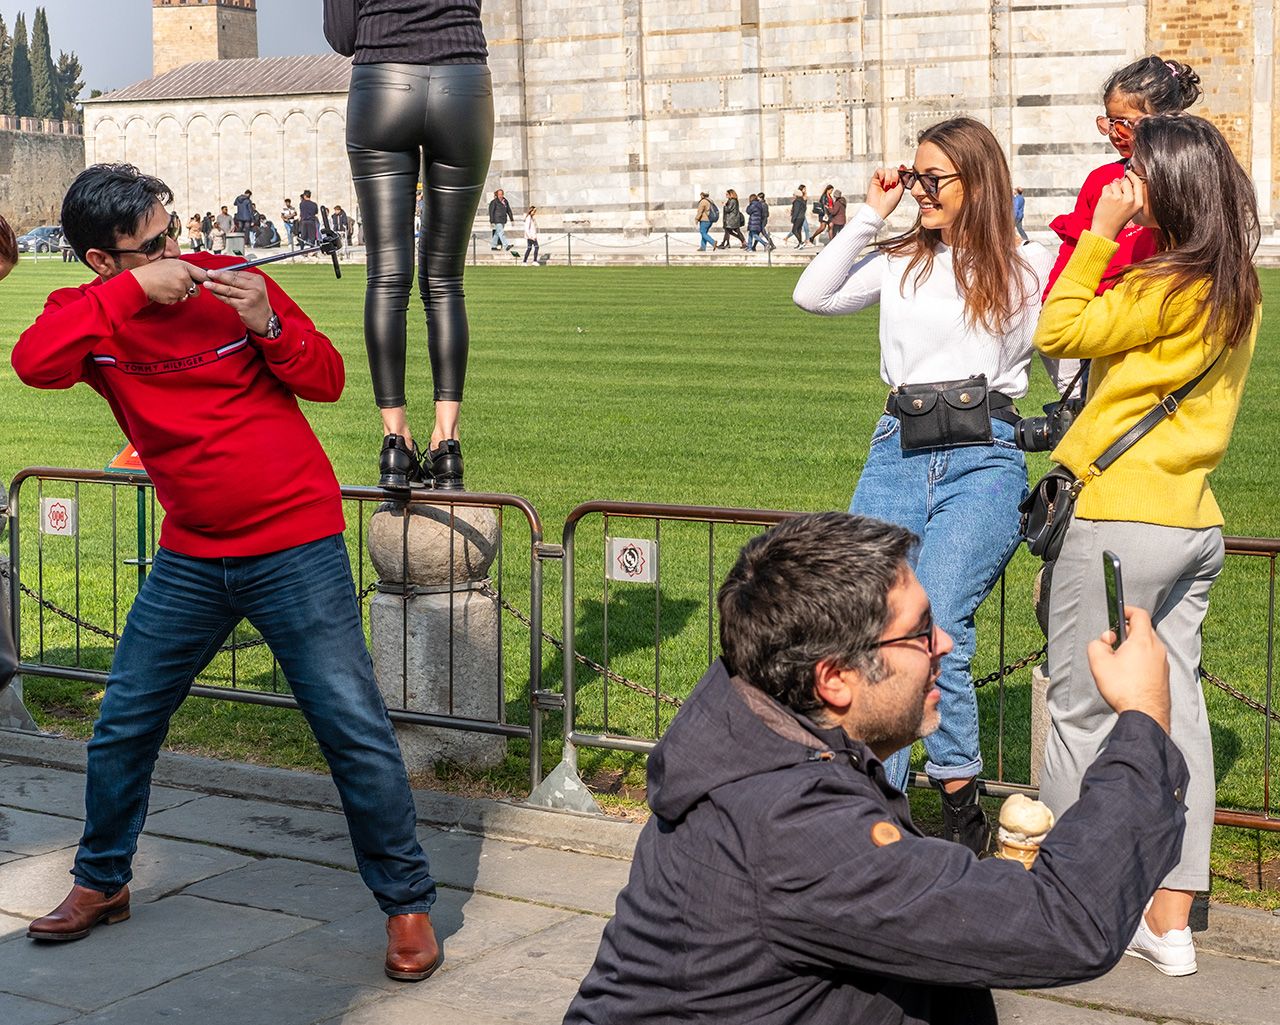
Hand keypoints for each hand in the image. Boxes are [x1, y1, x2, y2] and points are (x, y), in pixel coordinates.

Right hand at [131, 259, 203, 305]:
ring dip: (181, 294)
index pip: (203, 276)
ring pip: (187, 296)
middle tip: (181, 285)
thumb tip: (202, 275)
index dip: (207, 280)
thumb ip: (187, 269)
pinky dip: (173, 298)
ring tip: (170, 286)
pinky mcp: (173, 299)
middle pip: (197, 291)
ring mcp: (179, 290)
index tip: (209, 282)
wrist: (141, 281)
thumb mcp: (172, 263)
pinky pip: (178, 300)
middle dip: (191, 290)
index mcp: (184, 268)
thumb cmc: (155, 271)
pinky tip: (165, 291)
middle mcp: (183, 278)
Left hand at [202, 268, 272, 334]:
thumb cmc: (256, 302)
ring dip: (216, 286)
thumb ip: (241, 281)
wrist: (264, 319)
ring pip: (229, 289)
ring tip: (207, 283)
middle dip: (219, 276)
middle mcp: (255, 287)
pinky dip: (220, 296)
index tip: (215, 271)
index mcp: (257, 280)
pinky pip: (228, 299)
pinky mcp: (244, 306)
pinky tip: (214, 293)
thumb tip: (223, 274)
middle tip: (209, 273)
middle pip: (233, 280)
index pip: (238, 273)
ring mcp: (250, 297)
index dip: (225, 271)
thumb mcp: (254, 288)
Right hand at [866, 168, 904, 220]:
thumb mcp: (900, 190)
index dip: (901, 173)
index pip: (900, 172)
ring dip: (888, 178)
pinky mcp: (875, 179)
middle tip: (893, 186)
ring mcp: (882, 180)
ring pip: (887, 169)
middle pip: (894, 170)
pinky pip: (879, 170)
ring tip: (886, 186)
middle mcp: (889, 181)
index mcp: (896, 184)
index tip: (901, 178)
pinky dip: (882, 175)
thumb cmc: (889, 203)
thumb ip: (903, 179)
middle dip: (895, 177)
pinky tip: (882, 182)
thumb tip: (903, 168)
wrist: (879, 208)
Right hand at [1087, 606, 1170, 732]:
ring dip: (1134, 647)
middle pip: (1143, 630)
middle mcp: (1157, 648)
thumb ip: (1096, 645)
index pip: (1139, 614)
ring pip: (1148, 646)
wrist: (1145, 714)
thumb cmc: (1123, 688)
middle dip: (1127, 632)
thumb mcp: (1098, 662)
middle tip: (1113, 644)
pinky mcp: (1164, 675)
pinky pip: (1152, 659)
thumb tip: (1102, 643)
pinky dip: (1141, 660)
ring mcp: (1163, 662)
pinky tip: (1130, 675)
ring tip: (1119, 662)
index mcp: (1142, 640)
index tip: (1119, 614)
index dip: (1127, 610)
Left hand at [1090, 171, 1144, 239]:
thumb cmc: (1116, 221)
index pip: (1138, 183)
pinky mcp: (1107, 197)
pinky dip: (1105, 192)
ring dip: (1112, 189)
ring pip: (1115, 184)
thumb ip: (1132, 195)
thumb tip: (1126, 179)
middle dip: (1120, 186)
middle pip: (1126, 182)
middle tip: (1116, 197)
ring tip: (1111, 202)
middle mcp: (1129, 200)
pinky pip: (1106, 187)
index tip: (1129, 172)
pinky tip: (1105, 201)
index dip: (1133, 176)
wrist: (1105, 231)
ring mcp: (1118, 198)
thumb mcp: (1131, 209)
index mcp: (1138, 203)